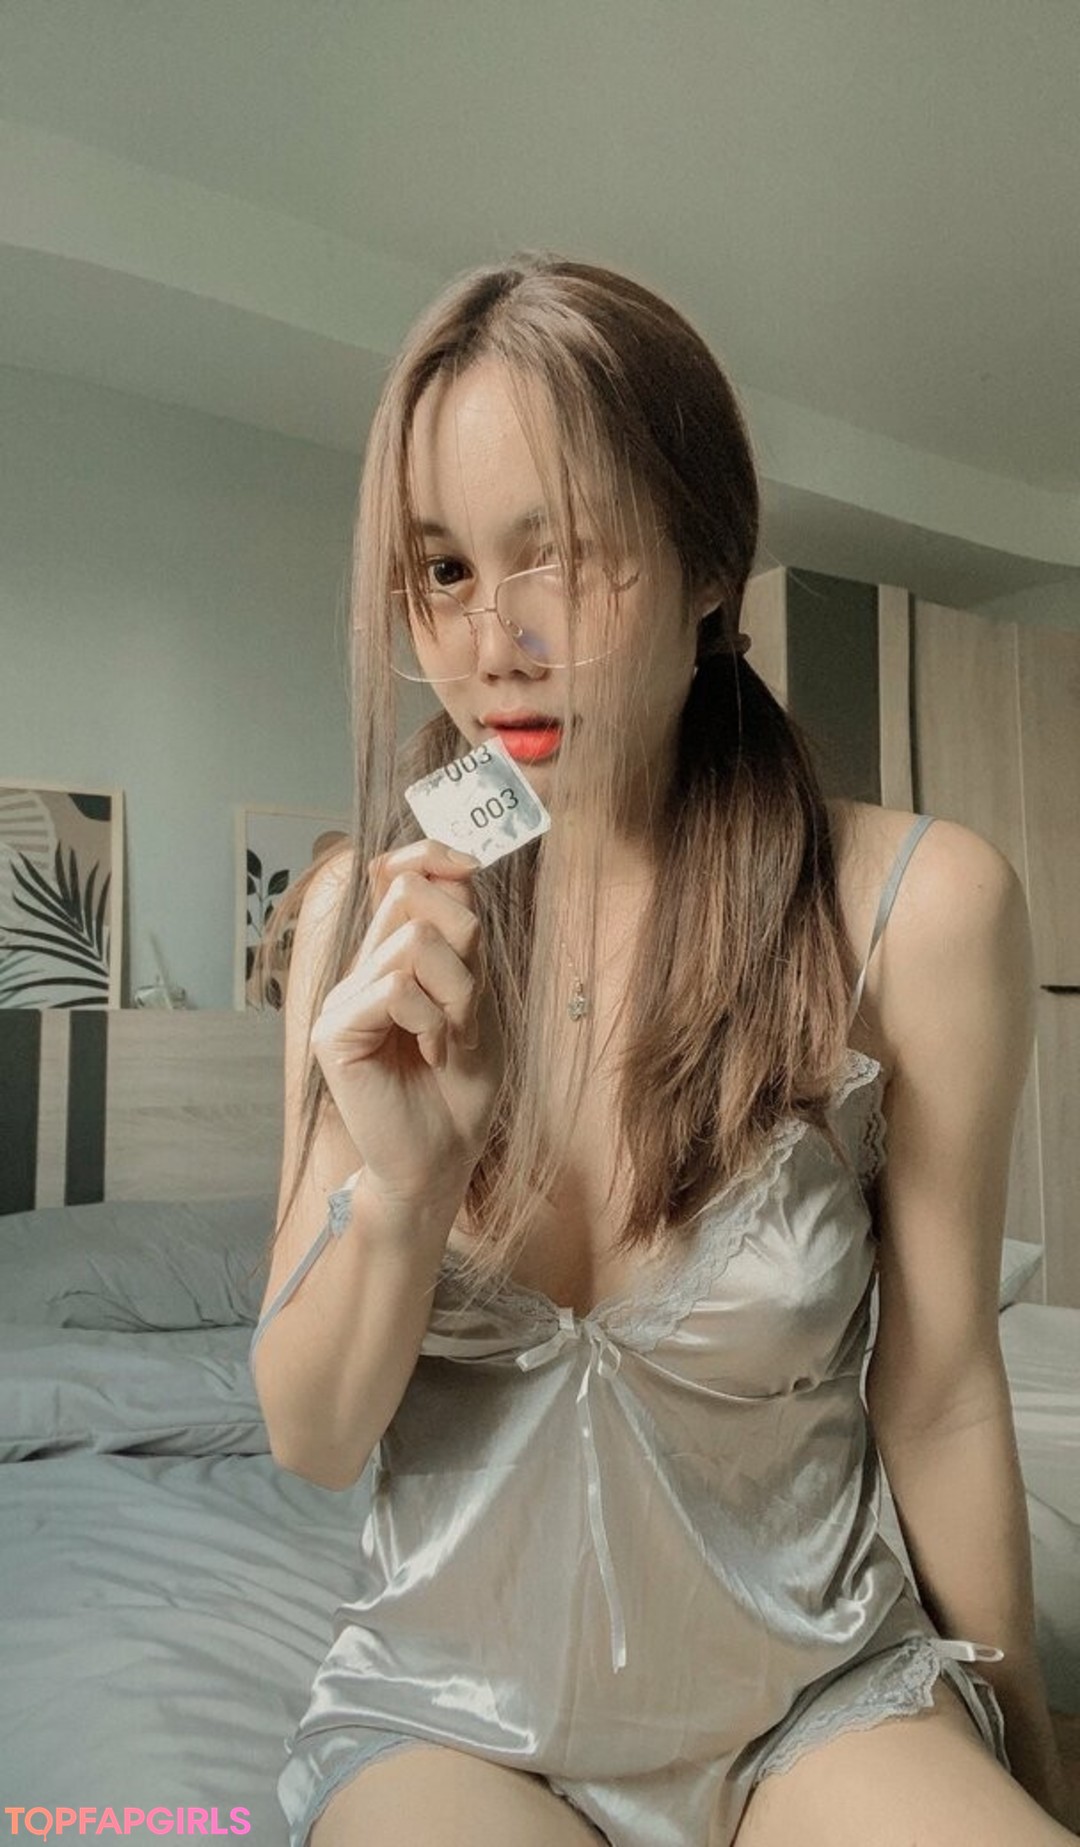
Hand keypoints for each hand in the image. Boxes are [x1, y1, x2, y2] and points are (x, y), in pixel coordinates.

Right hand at [309, 839, 503, 1212]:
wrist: (441, 1159)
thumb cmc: (461, 1089)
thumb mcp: (479, 1003)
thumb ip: (463, 944)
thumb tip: (455, 867)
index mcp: (394, 958)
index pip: (404, 875)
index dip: (434, 855)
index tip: (469, 864)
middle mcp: (363, 969)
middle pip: (414, 897)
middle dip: (465, 946)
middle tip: (469, 1008)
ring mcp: (343, 998)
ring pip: (412, 943)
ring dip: (456, 993)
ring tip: (451, 1039)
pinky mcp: (333, 1030)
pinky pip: (394, 990)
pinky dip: (430, 1021)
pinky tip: (430, 1053)